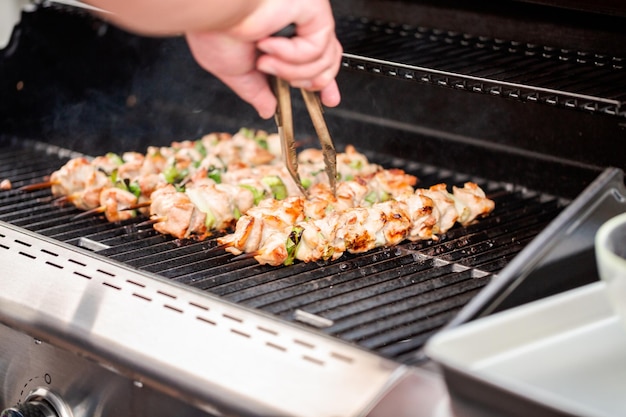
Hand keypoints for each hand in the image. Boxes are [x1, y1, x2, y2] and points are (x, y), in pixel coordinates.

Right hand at [185, 0, 341, 118]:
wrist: (211, 13)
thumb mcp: (235, 72)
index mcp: (279, 37)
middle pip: (328, 58)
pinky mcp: (313, 8)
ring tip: (266, 61)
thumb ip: (256, 90)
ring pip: (324, 60)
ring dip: (293, 72)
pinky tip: (269, 44)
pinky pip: (318, 47)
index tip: (328, 99)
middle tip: (296, 85)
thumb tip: (267, 109)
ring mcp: (305, 15)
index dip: (324, 81)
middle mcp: (295, 24)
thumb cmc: (215, 30)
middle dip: (317, 81)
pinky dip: (292, 56)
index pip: (313, 58)